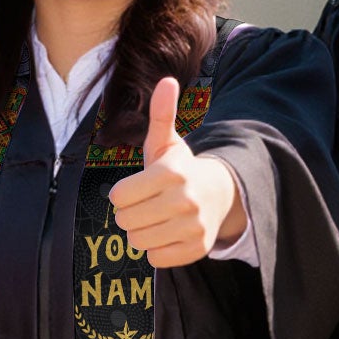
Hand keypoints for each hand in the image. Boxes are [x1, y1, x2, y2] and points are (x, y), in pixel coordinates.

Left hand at [107, 78, 243, 267]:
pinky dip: (156, 249)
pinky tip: (167, 233)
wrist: (219, 194)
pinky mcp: (197, 249)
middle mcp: (185, 201)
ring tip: (155, 219)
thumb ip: (161, 114)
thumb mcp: (167, 142)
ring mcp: (193, 227)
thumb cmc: (180, 168)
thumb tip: (167, 80)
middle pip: (125, 221)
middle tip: (146, 204)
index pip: (119, 197)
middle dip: (129, 214)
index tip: (137, 189)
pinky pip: (155, 258)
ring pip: (138, 242)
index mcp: (172, 174)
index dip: (122, 194)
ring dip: (141, 232)